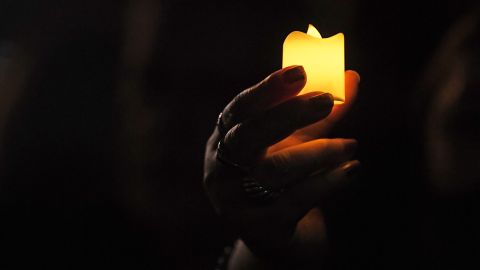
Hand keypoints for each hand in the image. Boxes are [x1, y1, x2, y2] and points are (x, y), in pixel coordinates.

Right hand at [203, 66, 359, 265]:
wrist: (276, 236)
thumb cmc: (283, 180)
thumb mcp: (297, 144)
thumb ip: (321, 114)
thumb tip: (352, 78)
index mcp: (224, 142)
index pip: (239, 110)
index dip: (267, 90)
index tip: (299, 71)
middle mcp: (222, 171)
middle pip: (248, 136)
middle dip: (288, 114)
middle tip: (326, 100)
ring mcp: (236, 202)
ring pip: (275, 170)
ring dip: (318, 152)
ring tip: (350, 145)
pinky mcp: (260, 229)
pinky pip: (296, 201)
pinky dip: (327, 182)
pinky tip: (351, 170)